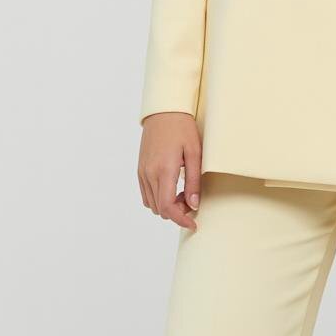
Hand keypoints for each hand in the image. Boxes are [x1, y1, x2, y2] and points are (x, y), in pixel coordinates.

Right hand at [138, 112, 202, 229]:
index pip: (167, 207)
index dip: (180, 220)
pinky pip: (146, 194)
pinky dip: (158, 198)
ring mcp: (142, 172)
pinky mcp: (140, 169)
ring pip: (152, 204)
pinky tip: (171, 188)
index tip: (193, 224)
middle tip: (192, 202)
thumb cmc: (182, 128)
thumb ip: (194, 181)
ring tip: (183, 194)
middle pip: (159, 209)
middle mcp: (149, 173)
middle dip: (177, 213)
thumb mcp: (195, 153)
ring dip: (167, 206)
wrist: (163, 111)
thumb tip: (194, 205)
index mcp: (164, 170)